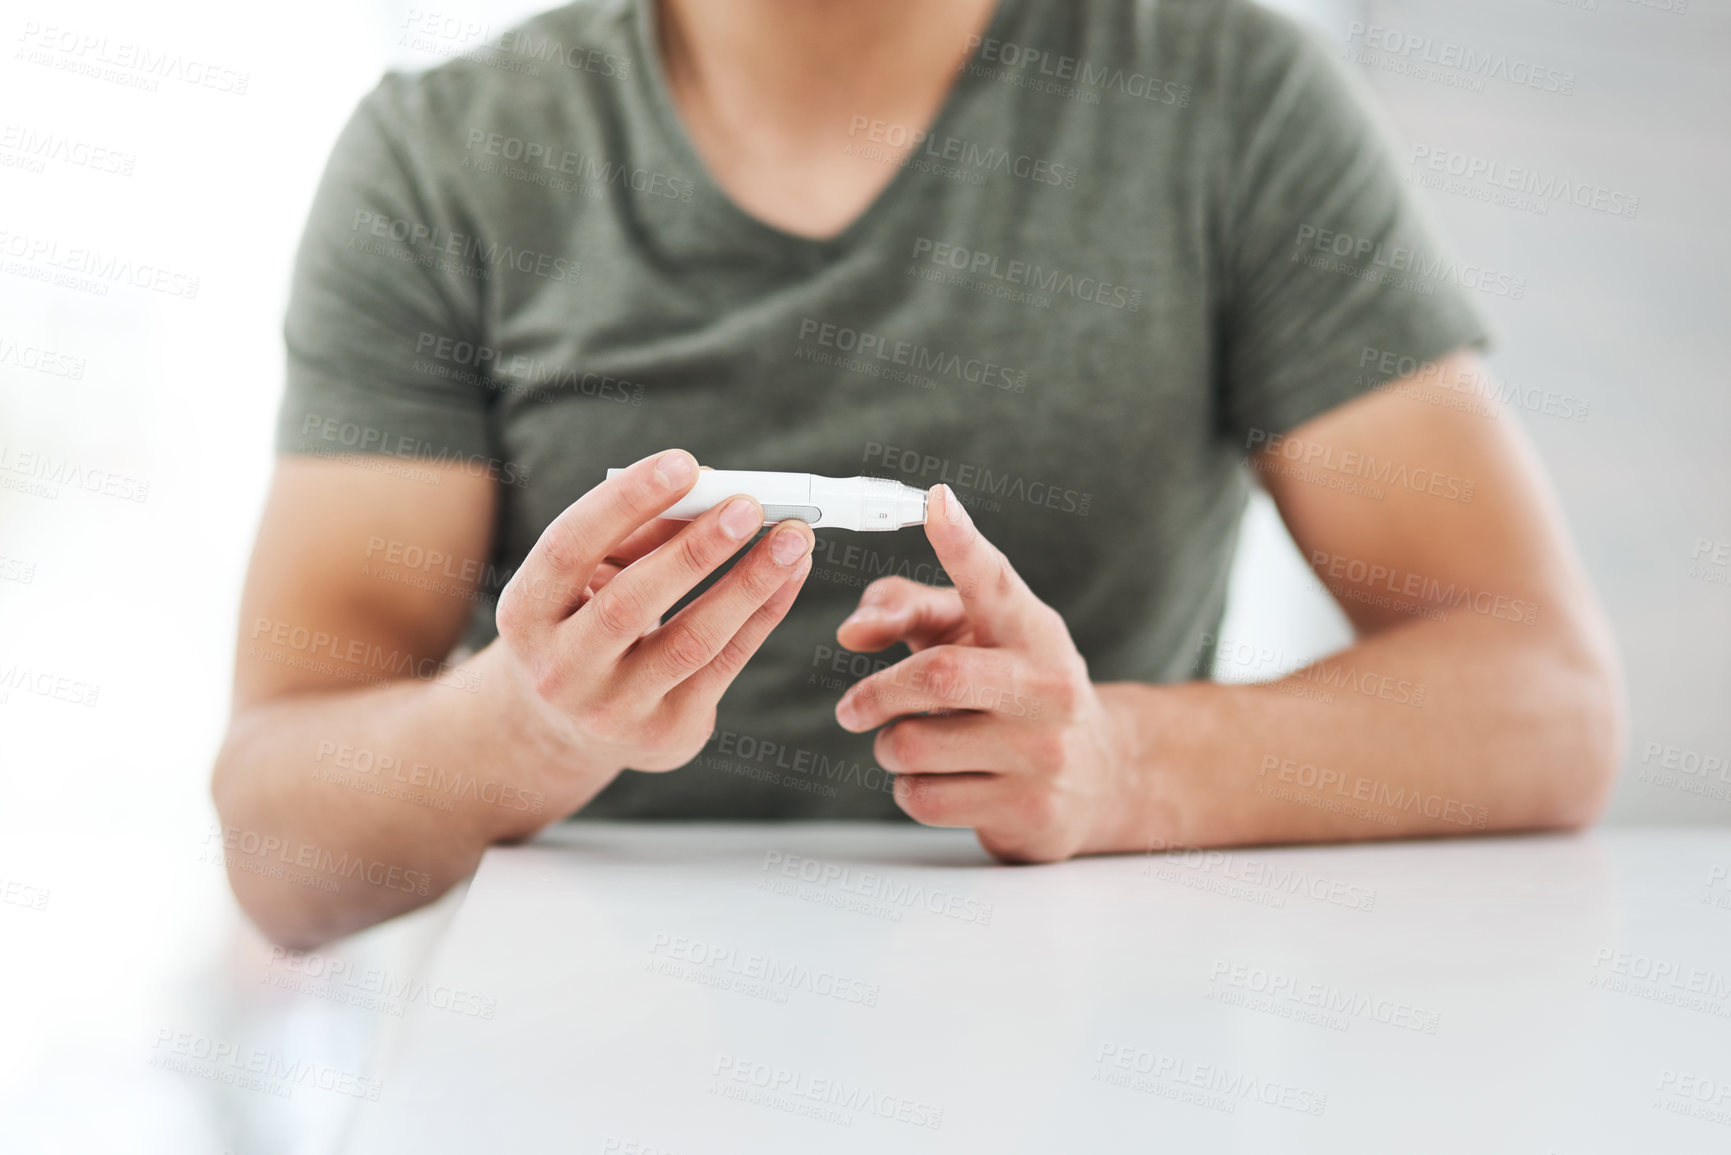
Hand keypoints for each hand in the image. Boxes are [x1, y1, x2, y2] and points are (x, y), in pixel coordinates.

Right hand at [494, 449, 813, 777]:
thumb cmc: (583, 623)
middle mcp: (561, 669)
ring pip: (691, 641)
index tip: (684, 463)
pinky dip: (763, 615)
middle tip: (750, 506)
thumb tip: (710, 486)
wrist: (566, 727)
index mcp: (525, 613)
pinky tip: (790, 576)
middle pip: (631, 602)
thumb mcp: (588, 577)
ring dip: (749, 584)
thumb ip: (637, 531)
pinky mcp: (665, 732)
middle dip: (697, 549)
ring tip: (793, 539)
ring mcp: (613, 708)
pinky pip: (725, 665)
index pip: (568, 548)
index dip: (625, 503)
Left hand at [832, 485, 1132, 862]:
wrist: (1099, 776)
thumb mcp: (973, 636)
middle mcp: (1047, 685)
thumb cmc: (1013, 688)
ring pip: (915, 745)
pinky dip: (910, 789)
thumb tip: (853, 629)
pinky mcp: (1030, 810)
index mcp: (1032, 630)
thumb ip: (908, 610)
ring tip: (911, 744)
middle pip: (936, 676)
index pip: (994, 580)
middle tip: (852, 708)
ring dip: (890, 747)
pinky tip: (938, 780)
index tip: (937, 503)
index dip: (961, 543)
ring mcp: (1044, 752)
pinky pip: (926, 798)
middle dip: (876, 693)